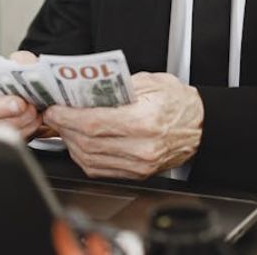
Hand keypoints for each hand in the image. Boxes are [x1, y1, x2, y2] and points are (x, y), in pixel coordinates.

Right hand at [0, 50, 41, 137]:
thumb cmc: (15, 77)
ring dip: (14, 121)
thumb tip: (21, 63)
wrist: (32, 96)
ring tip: (32, 110)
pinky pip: (5, 138)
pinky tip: (35, 119)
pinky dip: (24, 129)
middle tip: (18, 103)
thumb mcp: (19, 63)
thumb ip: (21, 60)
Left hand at [42, 72, 201, 178]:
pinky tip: (81, 141)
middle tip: (55, 115)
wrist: (201, 126)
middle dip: (64, 128)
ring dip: (72, 142)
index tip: (55, 108)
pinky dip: (84, 156)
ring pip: (90, 159)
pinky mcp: (137, 174)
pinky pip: (100, 169)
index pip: (93, 123)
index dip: (67, 117)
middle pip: (88, 143)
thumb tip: (83, 89)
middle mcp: (141, 148)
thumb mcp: (149, 82)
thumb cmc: (178, 102)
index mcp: (144, 122)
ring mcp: (139, 165)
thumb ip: (115, 86)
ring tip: (65, 126)